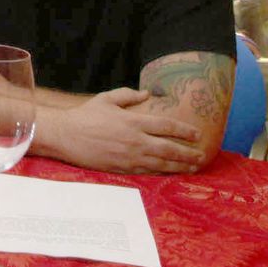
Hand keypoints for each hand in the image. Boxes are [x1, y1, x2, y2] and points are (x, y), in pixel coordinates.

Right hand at [42, 87, 205, 173]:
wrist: (66, 136)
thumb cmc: (85, 116)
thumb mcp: (105, 99)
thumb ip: (128, 95)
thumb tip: (147, 93)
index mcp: (133, 121)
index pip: (166, 126)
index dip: (185, 131)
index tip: (197, 134)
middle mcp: (136, 140)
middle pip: (170, 148)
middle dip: (189, 153)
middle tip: (202, 155)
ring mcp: (130, 156)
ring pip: (163, 163)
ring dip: (180, 165)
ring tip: (193, 166)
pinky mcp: (123, 168)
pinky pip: (148, 171)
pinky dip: (163, 173)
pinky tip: (171, 173)